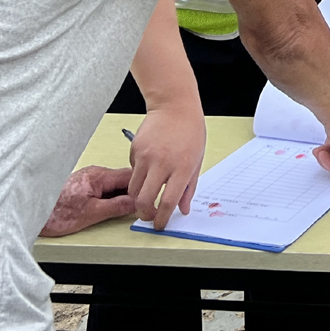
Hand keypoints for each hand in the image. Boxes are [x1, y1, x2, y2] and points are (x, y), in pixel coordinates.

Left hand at [41, 165, 135, 237]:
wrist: (32, 214)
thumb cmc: (56, 214)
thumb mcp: (92, 214)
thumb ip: (116, 207)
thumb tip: (135, 203)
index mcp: (98, 175)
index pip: (128, 176)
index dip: (140, 188)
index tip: (147, 199)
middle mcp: (94, 173)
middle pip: (122, 180)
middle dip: (131, 193)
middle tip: (138, 208)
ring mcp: (88, 179)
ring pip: (113, 185)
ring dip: (120, 196)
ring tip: (124, 210)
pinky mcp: (83, 186)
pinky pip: (104, 189)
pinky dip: (110, 198)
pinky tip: (110, 208)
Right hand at [127, 102, 207, 230]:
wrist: (174, 105)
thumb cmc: (190, 131)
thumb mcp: (197, 160)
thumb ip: (189, 187)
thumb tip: (183, 209)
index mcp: (181, 167)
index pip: (168, 202)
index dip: (162, 219)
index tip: (160, 225)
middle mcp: (162, 163)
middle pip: (144, 201)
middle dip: (144, 215)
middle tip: (148, 216)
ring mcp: (146, 156)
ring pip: (133, 189)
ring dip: (138, 198)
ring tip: (147, 196)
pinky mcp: (135, 150)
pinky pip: (132, 171)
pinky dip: (138, 177)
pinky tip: (148, 168)